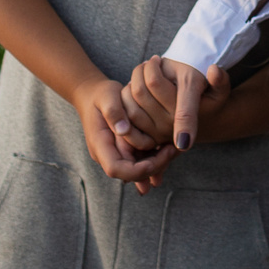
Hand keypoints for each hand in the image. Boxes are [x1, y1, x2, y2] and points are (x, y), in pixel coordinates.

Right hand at [74, 77, 173, 193]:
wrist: (93, 95)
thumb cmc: (101, 94)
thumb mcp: (106, 96)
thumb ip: (113, 112)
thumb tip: (123, 129)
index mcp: (99, 144)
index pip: (115, 168)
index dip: (136, 170)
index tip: (155, 160)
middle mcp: (107, 154)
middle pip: (130, 173)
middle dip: (153, 167)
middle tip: (172, 150)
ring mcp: (116, 153)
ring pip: (137, 169)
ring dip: (157, 165)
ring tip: (174, 150)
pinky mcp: (125, 149)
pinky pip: (140, 160)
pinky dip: (154, 158)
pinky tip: (170, 150)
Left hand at [128, 55, 228, 152]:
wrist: (203, 118)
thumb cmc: (207, 96)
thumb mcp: (220, 89)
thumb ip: (220, 80)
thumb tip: (213, 70)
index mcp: (190, 111)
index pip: (184, 114)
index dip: (183, 123)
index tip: (183, 140)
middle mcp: (171, 125)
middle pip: (144, 89)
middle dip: (146, 67)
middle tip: (155, 60)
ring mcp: (156, 132)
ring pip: (132, 96)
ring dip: (135, 76)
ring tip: (147, 71)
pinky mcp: (144, 133)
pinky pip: (125, 107)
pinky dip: (126, 91)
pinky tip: (137, 85)